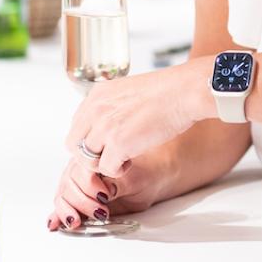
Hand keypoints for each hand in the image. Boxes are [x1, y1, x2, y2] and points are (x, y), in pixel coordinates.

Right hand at [46, 154, 160, 231]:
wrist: (152, 178)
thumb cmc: (146, 174)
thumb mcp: (136, 180)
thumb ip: (118, 184)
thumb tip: (106, 191)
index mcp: (96, 159)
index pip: (81, 172)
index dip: (89, 186)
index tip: (105, 197)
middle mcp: (83, 169)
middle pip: (68, 185)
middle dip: (80, 202)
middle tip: (100, 212)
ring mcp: (78, 184)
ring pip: (62, 195)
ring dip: (66, 210)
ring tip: (76, 222)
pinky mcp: (78, 199)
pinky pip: (63, 204)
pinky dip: (57, 214)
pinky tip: (55, 223)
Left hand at [63, 58, 208, 178]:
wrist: (186, 91)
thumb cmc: (170, 90)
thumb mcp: (130, 90)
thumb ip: (114, 106)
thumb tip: (110, 125)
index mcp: (98, 95)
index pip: (77, 126)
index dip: (89, 140)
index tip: (104, 145)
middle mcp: (96, 109)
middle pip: (74, 144)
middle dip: (90, 155)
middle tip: (111, 156)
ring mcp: (105, 127)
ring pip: (87, 160)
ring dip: (104, 163)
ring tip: (123, 159)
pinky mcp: (119, 143)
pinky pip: (106, 169)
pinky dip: (117, 170)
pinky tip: (131, 161)